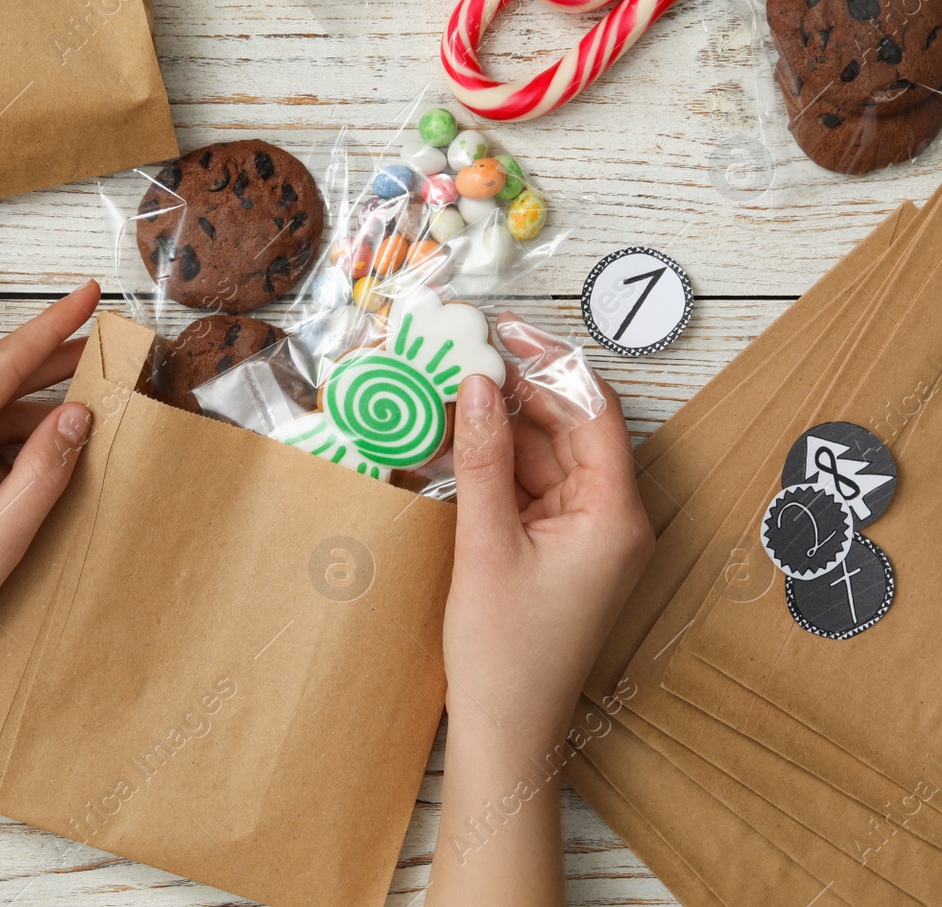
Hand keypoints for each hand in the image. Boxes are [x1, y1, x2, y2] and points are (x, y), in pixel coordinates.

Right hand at [428, 315, 653, 906]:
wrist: (505, 730)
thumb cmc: (506, 652)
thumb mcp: (485, 543)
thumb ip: (482, 458)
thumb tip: (474, 385)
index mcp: (616, 513)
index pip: (593, 410)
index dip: (548, 363)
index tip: (501, 331)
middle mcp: (612, 516)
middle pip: (568, 427)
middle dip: (515, 388)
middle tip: (459, 353)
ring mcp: (586, 532)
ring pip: (544, 453)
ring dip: (498, 423)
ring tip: (444, 389)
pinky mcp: (558, 547)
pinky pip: (530, 485)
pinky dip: (495, 462)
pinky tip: (453, 438)